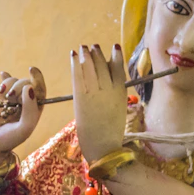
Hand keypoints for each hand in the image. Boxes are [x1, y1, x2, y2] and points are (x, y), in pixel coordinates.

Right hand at [0, 68, 44, 164]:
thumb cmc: (8, 140)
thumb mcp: (24, 127)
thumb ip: (29, 109)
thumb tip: (29, 87)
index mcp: (35, 112)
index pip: (41, 90)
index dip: (37, 79)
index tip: (31, 70)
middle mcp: (26, 106)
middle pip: (26, 84)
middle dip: (18, 85)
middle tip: (9, 97)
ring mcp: (13, 103)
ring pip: (15, 84)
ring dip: (8, 85)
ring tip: (0, 96)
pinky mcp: (1, 102)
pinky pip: (5, 86)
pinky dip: (4, 80)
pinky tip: (2, 75)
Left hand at [73, 44, 129, 162]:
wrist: (103, 148)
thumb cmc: (111, 131)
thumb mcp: (120, 108)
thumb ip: (115, 91)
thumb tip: (108, 74)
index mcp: (120, 93)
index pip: (119, 69)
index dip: (116, 56)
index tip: (114, 47)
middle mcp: (109, 91)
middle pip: (103, 65)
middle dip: (97, 54)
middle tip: (92, 46)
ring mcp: (95, 94)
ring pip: (90, 67)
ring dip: (86, 55)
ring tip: (82, 48)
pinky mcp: (81, 98)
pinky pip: (78, 76)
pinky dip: (74, 64)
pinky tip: (72, 55)